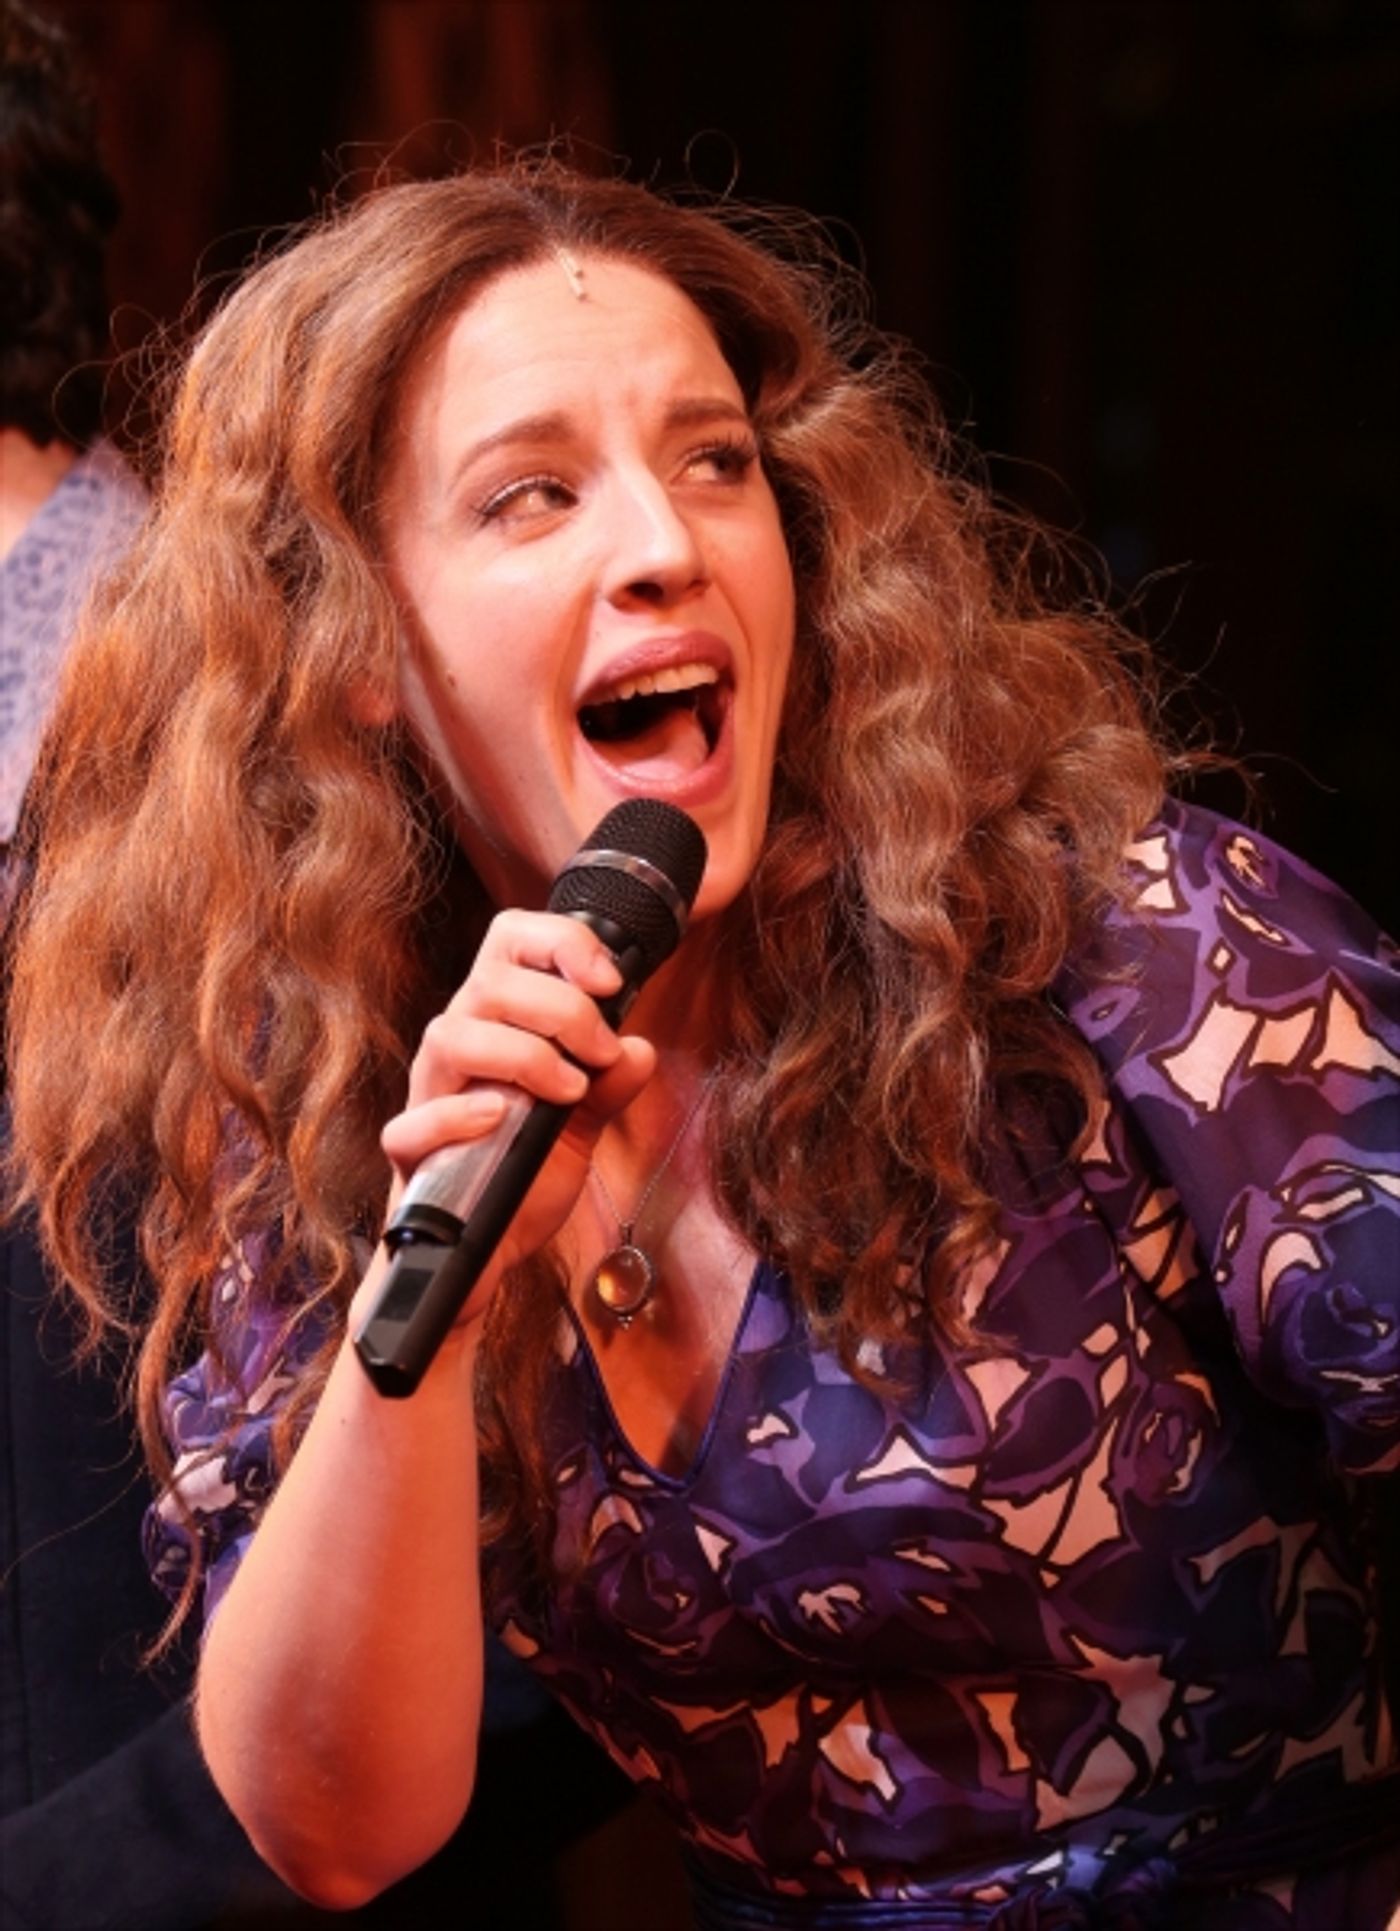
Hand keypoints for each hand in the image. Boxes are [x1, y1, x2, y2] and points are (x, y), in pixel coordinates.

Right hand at [379, 909, 655, 1292]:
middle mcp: (458, 1046)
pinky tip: (501, 1118)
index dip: (561, 943)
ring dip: (523, 1054)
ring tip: (568, 1090)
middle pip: (489, 982)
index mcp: (499, 1021)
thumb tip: (638, 1048)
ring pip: (450, 1036)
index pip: (511, 942)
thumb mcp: (582, 1125)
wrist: (488, 1253)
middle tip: (600, 1053)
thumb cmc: (524, 1174)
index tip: (611, 981)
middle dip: (562, 1008)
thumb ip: (610, 1085)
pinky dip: (459, 1114)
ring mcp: (429, 1096)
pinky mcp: (410, 1152)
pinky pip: (414, 1122)